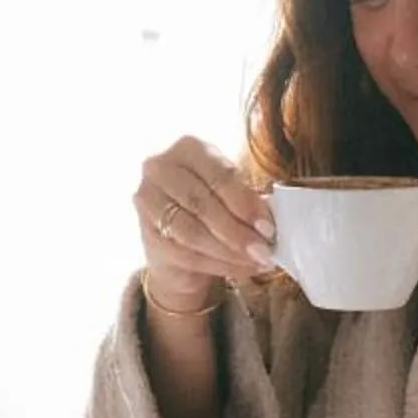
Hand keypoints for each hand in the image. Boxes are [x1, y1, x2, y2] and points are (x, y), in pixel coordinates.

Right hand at [135, 138, 275, 313]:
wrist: (178, 238)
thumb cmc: (211, 206)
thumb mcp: (229, 194)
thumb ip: (246, 203)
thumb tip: (269, 227)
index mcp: (189, 148)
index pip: (219, 175)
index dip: (245, 202)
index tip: (268, 227)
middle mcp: (160, 168)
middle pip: (202, 203)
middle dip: (238, 231)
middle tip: (264, 250)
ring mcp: (147, 201)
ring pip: (192, 232)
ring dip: (229, 251)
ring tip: (255, 261)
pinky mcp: (147, 235)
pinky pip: (186, 255)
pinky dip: (218, 265)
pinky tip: (240, 270)